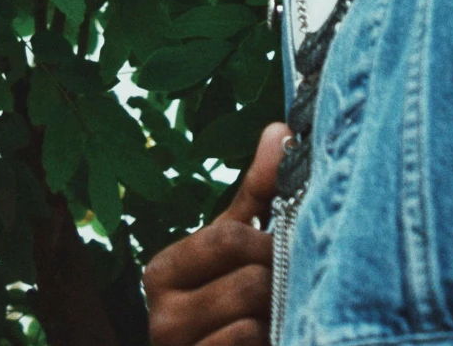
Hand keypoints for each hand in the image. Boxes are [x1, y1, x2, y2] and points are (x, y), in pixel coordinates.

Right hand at [145, 122, 287, 345]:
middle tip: (292, 287)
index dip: (270, 243)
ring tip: (281, 317)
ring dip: (279, 319)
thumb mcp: (234, 248)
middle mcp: (160, 316)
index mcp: (162, 271)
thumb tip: (280, 129)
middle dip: (281, 283)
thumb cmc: (226, 303)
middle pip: (249, 282)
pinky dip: (271, 343)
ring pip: (253, 322)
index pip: (229, 238)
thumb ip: (256, 194)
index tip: (285, 251)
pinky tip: (272, 341)